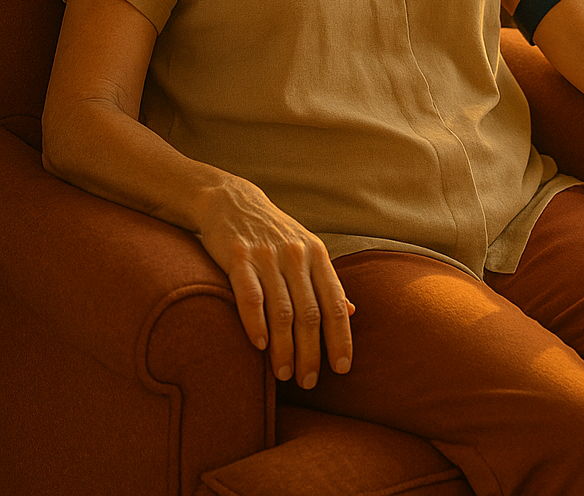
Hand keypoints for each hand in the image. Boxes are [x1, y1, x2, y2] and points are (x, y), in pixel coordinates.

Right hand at [195, 177, 354, 387]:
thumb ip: (325, 281)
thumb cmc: (273, 233)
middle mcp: (296, 255)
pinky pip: (250, 295)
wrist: (232, 202)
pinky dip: (256, 323)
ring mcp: (267, 256)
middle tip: (308, 382)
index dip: (340, 337)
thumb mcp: (305, 250)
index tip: (342, 369)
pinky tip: (259, 346)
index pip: (334, 303)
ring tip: (283, 375)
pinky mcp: (238, 257)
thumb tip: (351, 311)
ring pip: (282, 310)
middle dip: (311, 352)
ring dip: (284, 348)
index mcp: (316, 254)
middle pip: (310, 313)